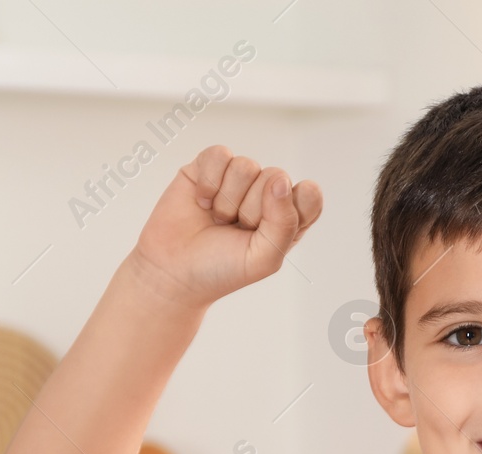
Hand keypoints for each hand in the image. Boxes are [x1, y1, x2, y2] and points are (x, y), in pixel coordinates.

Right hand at [129, 145, 322, 307]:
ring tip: (217, 219)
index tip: (268, 229)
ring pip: (246, 166)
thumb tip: (281, 179)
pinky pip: (219, 155)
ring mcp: (237, 179)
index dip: (290, 208)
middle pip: (276, 177)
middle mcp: (266, 194)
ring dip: (227, 199)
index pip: (309, 195)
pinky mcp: (208, 166)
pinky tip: (201, 202)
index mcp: (288, 218)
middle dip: (251, 210)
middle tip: (234, 230)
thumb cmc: (222, 269)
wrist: (172, 271)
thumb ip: (284, 223)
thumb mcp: (264, 258)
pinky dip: (208, 183)